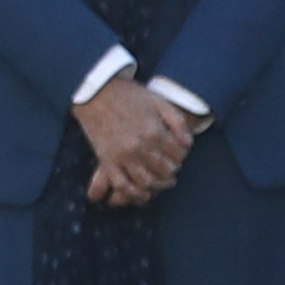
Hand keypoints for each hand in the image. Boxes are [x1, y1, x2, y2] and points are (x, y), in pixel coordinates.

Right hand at [73, 76, 193, 205]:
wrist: (96, 90)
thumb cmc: (129, 94)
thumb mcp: (158, 102)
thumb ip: (177, 122)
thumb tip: (188, 144)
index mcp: (155, 132)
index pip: (178, 154)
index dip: (181, 157)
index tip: (177, 157)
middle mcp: (141, 147)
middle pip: (165, 170)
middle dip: (170, 173)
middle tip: (170, 172)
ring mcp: (123, 156)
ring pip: (146, 182)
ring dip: (156, 186)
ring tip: (159, 184)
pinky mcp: (107, 160)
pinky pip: (122, 184)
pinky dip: (133, 193)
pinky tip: (141, 194)